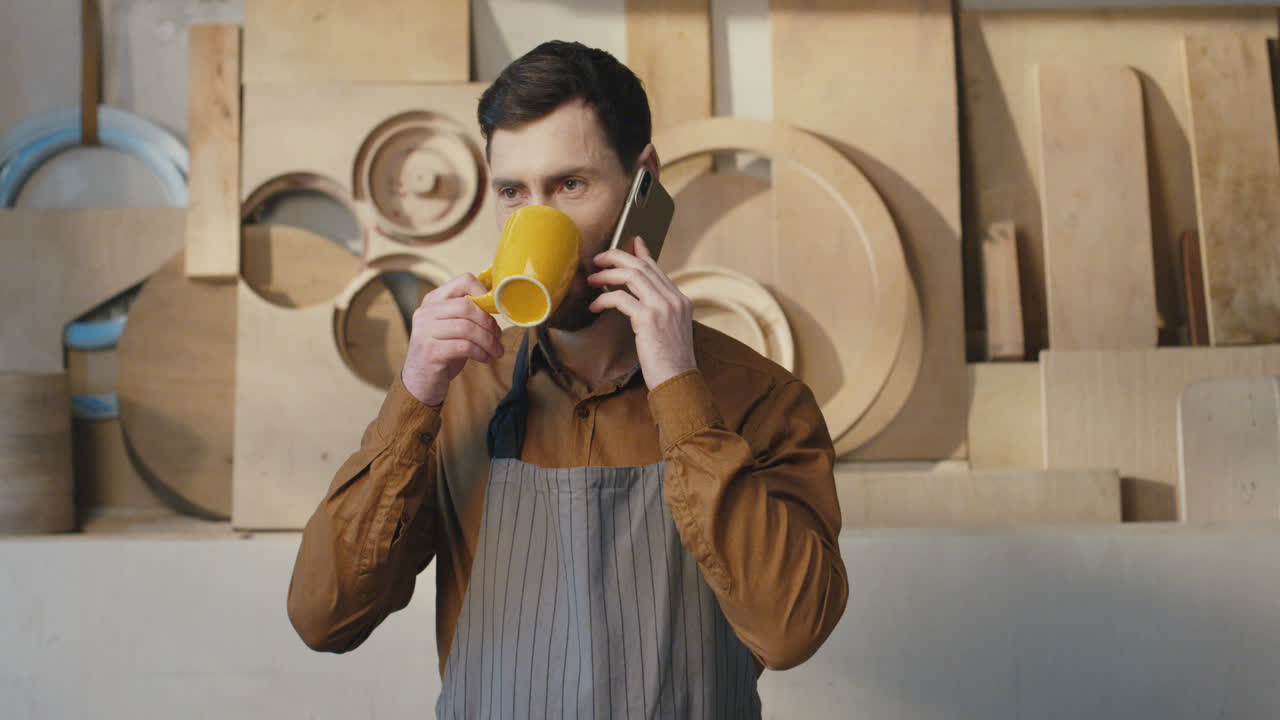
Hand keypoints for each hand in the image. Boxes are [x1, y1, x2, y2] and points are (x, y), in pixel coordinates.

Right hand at [401, 273, 504, 405]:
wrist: (420, 383)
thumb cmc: (443, 352)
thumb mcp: (453, 328)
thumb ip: (468, 314)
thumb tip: (498, 305)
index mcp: (433, 300)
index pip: (463, 281)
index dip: (484, 292)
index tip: (495, 309)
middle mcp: (426, 312)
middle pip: (466, 306)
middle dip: (488, 322)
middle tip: (498, 336)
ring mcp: (424, 331)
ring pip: (466, 327)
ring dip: (488, 340)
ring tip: (495, 350)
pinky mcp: (430, 351)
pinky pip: (464, 346)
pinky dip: (480, 352)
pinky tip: (485, 358)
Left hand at [588, 236, 695, 388]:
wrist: (678, 381)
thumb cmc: (670, 363)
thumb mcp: (669, 331)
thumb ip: (659, 313)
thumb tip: (640, 304)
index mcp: (680, 300)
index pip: (657, 269)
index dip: (642, 254)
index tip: (632, 242)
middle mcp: (674, 299)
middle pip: (642, 266)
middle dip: (617, 257)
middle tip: (599, 259)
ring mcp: (662, 307)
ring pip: (631, 276)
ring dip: (607, 275)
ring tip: (592, 279)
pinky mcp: (648, 318)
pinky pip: (620, 298)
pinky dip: (604, 299)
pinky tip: (595, 306)